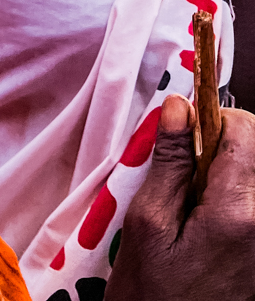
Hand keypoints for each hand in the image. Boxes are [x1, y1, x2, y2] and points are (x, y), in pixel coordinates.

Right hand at [105, 94, 254, 299]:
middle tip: (179, 169)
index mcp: (238, 212)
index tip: (181, 131)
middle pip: (252, 150)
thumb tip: (179, 109)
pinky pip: (249, 203)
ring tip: (186, 200)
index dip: (211, 117)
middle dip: (215, 144)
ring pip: (250, 175)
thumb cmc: (152, 297)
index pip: (245, 128)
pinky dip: (226, 197)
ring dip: (220, 171)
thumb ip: (168, 162)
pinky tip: (198, 220)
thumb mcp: (147, 223)